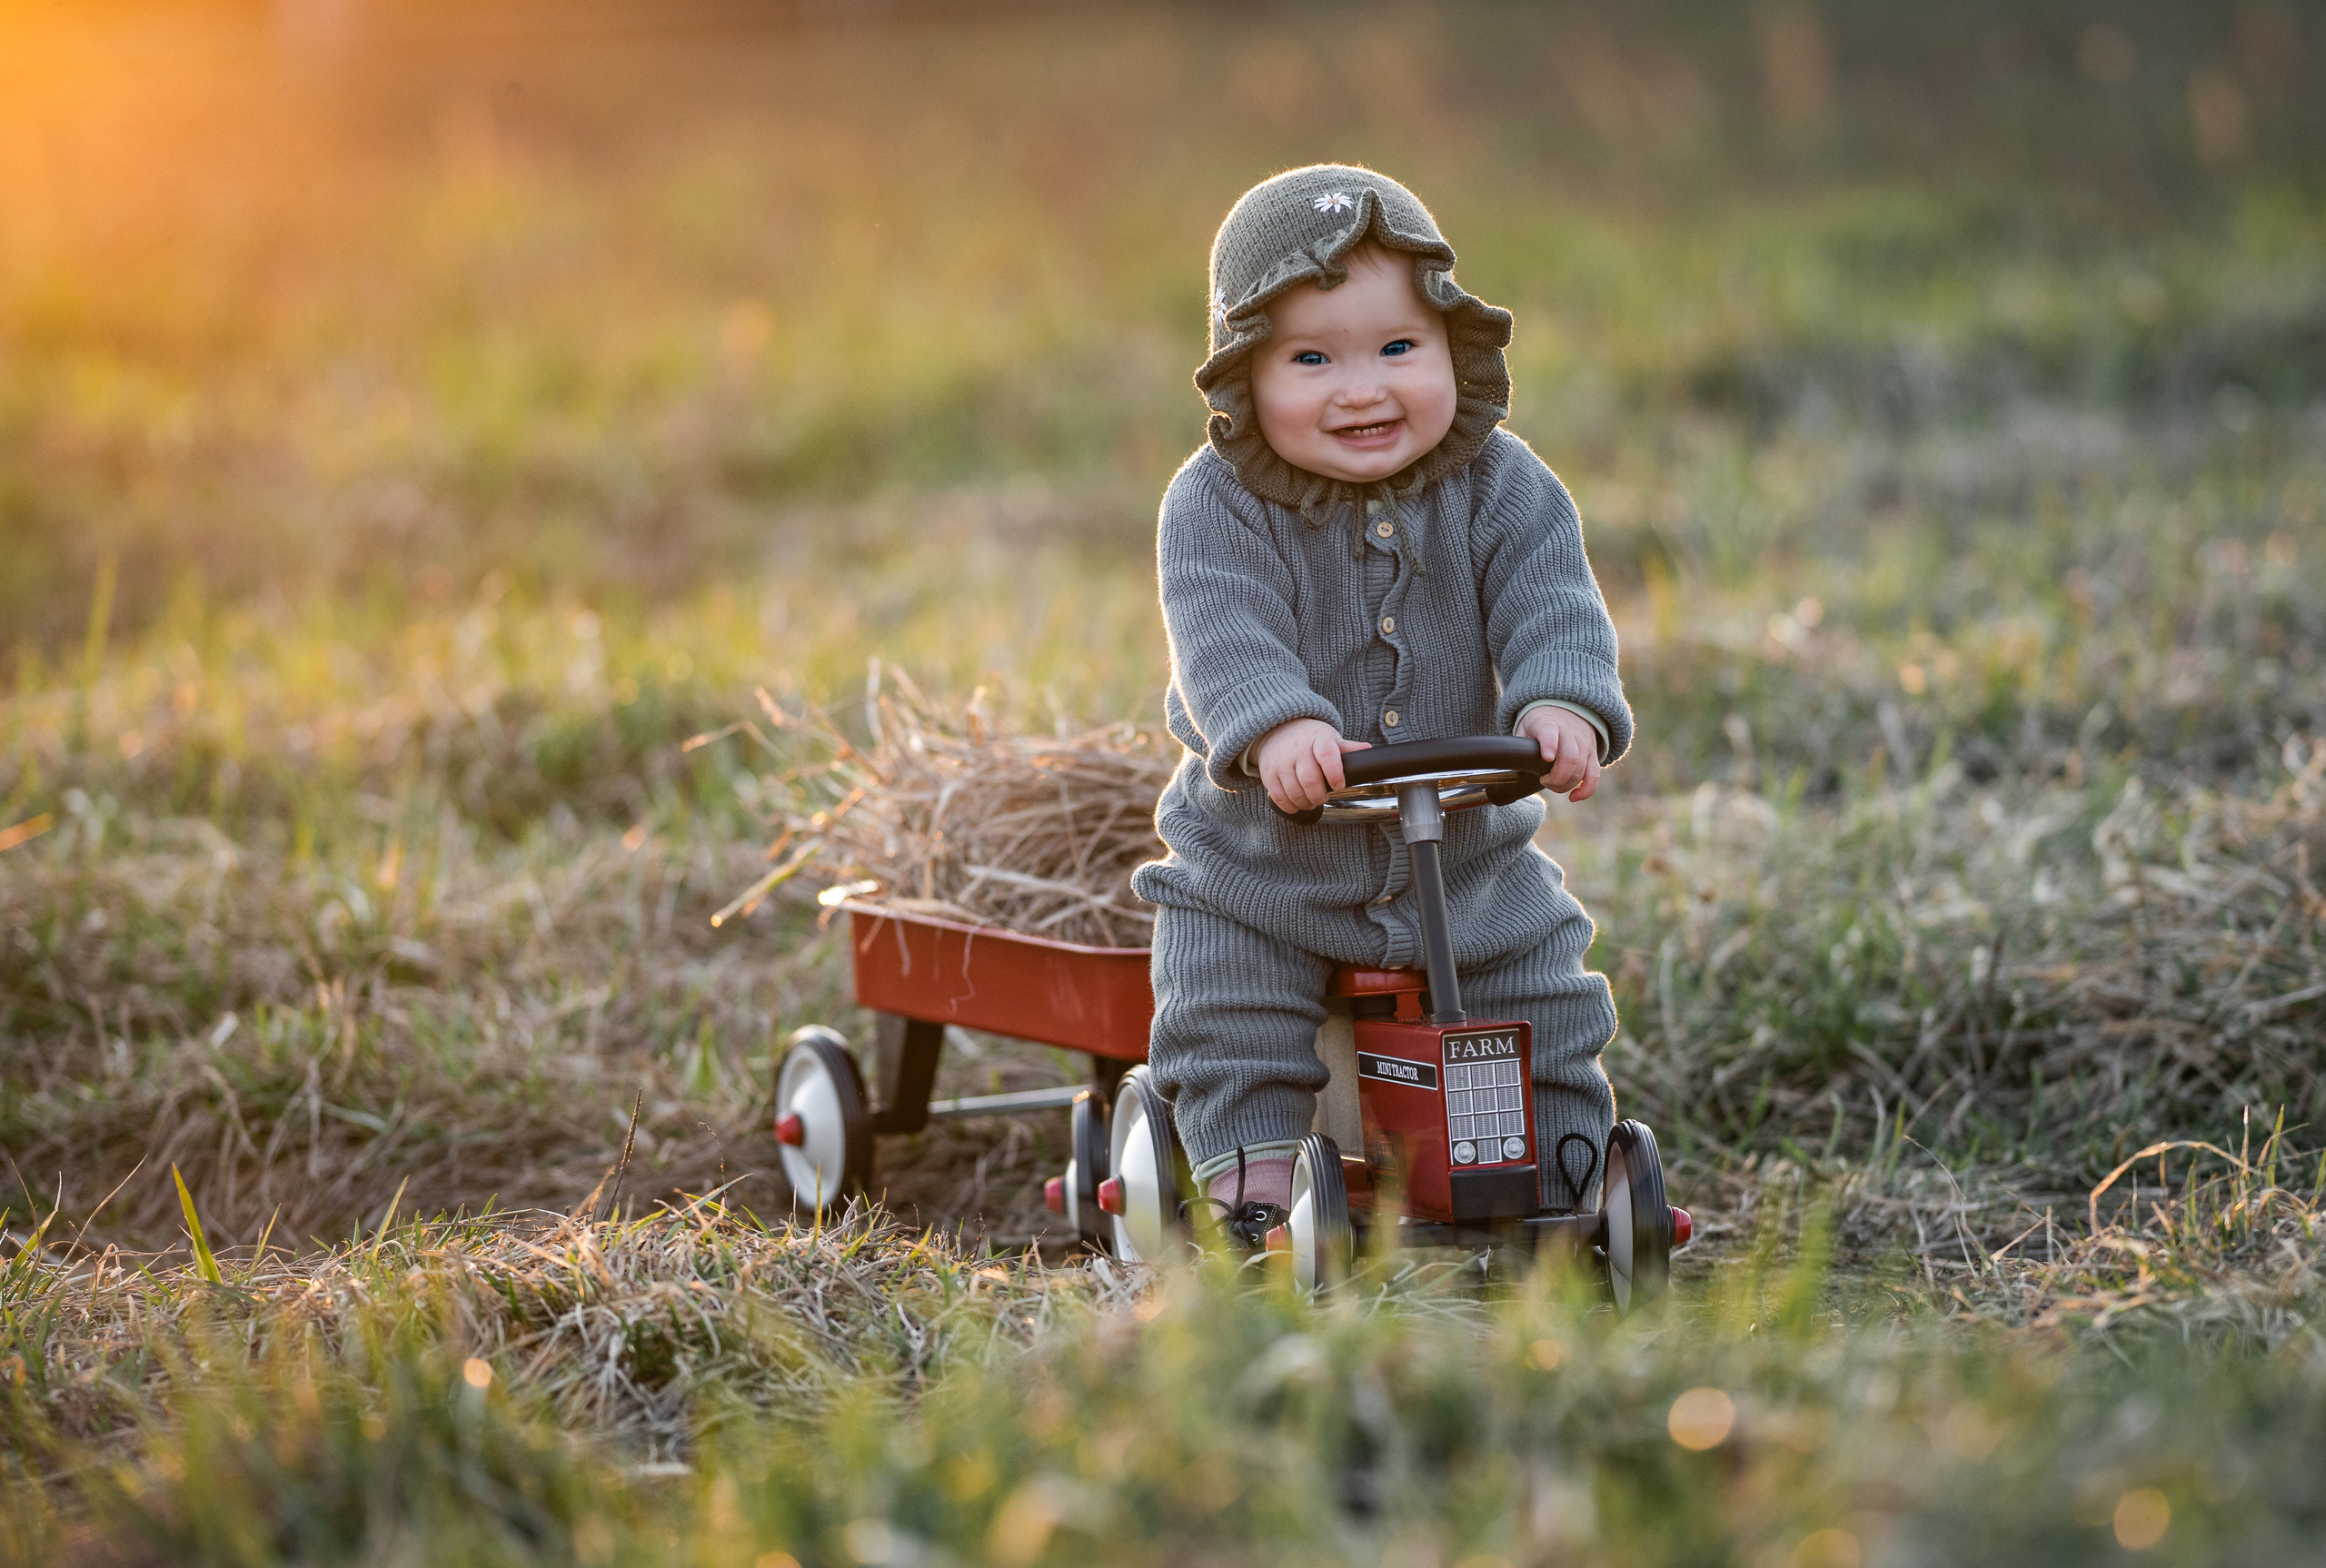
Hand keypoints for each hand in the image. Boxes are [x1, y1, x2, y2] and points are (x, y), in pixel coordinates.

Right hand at [1254, 718, 1369, 813]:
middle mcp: (1297, 749)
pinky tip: (1296, 805)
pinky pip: (1278, 795)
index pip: (1327, 755)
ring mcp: (1281, 761)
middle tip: (1322, 798)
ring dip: (1305, 803)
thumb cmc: (1309, 738)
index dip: (1335, 773)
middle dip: (1319, 795)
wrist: (1277, 729)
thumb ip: (1347, 748)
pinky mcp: (1268, 772)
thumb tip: (1367, 750)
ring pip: (1294, 791)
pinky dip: (1289, 805)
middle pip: (1309, 779)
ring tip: (1310, 802)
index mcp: (1318, 739)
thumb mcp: (1329, 738)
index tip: (1339, 785)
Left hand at [1519, 706, 1601, 801]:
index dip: (1550, 745)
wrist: (1565, 709)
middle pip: (1570, 758)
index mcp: (1548, 723)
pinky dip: (1586, 790)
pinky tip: (1573, 797)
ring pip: (1581, 770)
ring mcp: (1584, 744)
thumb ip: (1519, 745)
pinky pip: (1594, 776)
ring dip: (1565, 785)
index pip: (1550, 732)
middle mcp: (1570, 733)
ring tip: (1552, 784)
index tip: (1547, 757)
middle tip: (1543, 780)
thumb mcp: (1524, 727)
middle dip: (1556, 777)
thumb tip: (1512, 768)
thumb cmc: (1539, 723)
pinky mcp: (1592, 755)